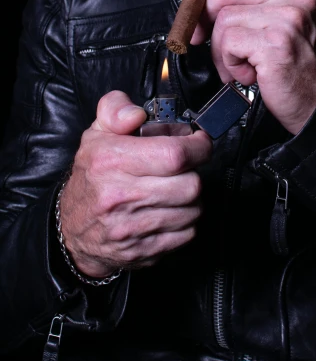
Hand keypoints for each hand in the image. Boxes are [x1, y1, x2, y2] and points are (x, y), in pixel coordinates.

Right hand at [59, 90, 211, 277]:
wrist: (72, 230)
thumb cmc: (91, 177)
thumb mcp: (96, 133)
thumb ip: (116, 109)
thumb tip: (137, 114)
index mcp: (111, 161)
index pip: (175, 155)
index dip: (198, 147)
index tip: (199, 143)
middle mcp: (121, 196)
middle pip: (190, 184)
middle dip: (193, 172)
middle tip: (183, 168)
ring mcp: (132, 228)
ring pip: (193, 210)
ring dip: (191, 198)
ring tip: (174, 189)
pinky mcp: (144, 251)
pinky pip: (187, 233)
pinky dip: (186, 221)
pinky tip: (169, 210)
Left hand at [180, 0, 315, 134]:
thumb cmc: (299, 63)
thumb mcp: (284, 17)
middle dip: (206, 16)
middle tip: (206, 38)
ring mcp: (290, 16)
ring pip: (224, 19)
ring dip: (222, 48)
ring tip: (241, 63)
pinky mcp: (276, 41)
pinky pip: (228, 43)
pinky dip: (229, 63)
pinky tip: (248, 72)